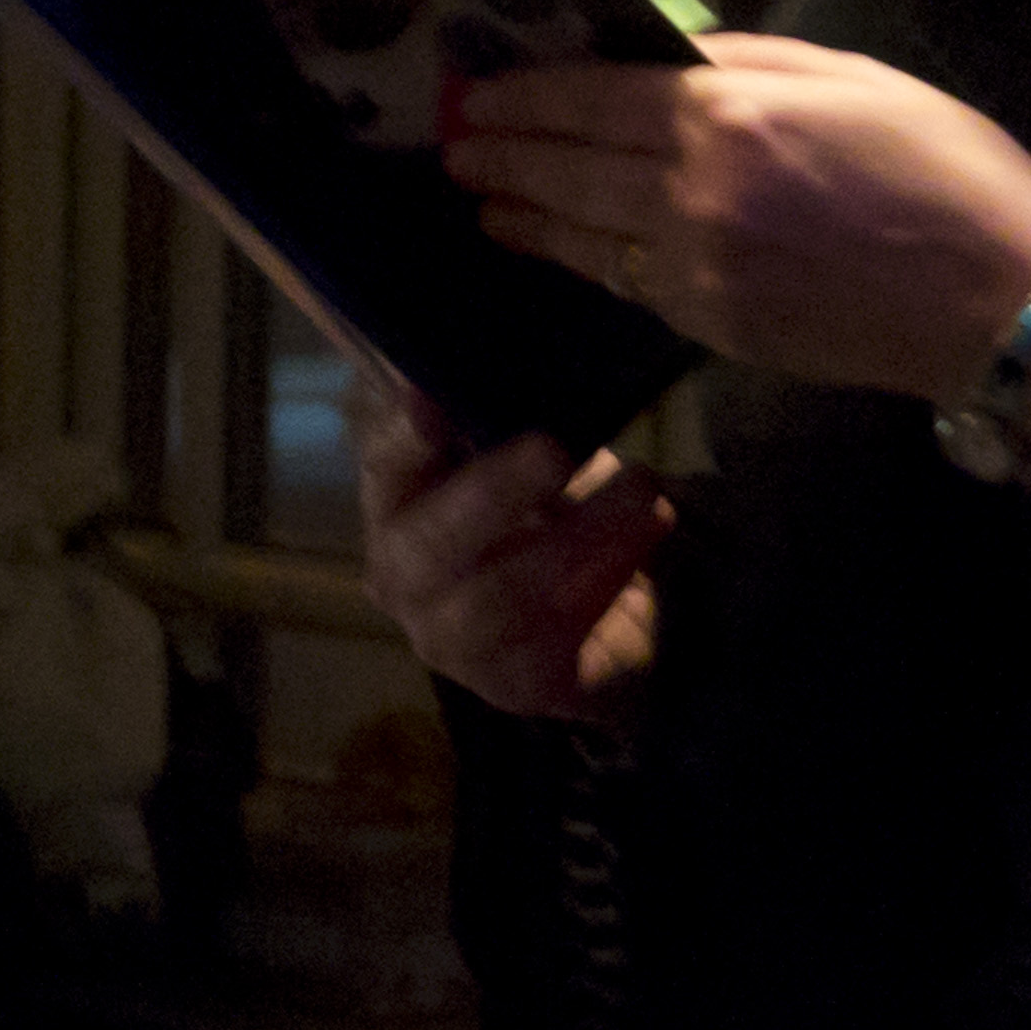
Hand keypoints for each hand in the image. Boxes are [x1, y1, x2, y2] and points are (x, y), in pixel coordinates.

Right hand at [355, 383, 668, 723]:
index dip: (404, 435)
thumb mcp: (524, 445)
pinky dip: (606, 584)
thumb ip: (505, 406)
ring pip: (501, 597)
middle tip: (555, 451)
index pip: (383, 462)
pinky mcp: (512, 687)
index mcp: (395, 502)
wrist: (605, 618)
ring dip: (580, 537)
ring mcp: (451, 641)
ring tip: (642, 491)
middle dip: (493, 493)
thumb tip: (524, 342)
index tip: (432, 399)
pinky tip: (646, 541)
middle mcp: (403, 576)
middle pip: (428, 542)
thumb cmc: (548, 507)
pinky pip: (554, 641)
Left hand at [447, 34, 1030, 413]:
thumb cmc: (944, 166)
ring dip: (528, 218)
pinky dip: (591, 263)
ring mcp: (702, 274)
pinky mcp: (720, 331)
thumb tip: (672, 55)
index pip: (594, 100)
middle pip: (573, 170)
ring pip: (590, 239)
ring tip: (481, 201)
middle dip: (505, 155)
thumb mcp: (851, 77)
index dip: (527, 94)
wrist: (1002, 300)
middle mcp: (696, 195)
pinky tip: (567, 250)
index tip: (476, 90)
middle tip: (451, 141)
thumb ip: (750, 64)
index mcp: (729, 117)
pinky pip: (636, 286)